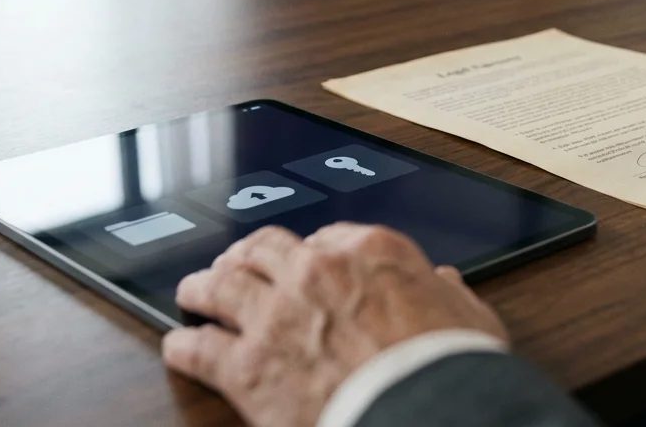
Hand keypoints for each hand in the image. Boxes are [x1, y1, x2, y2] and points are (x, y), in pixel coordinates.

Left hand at [162, 224, 506, 426]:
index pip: (328, 236)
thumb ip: (447, 295)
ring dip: (202, 285)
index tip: (307, 259)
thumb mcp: (468, 318)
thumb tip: (444, 284)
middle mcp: (315, 273)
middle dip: (247, 255)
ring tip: (192, 290)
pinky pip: (199, 349)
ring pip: (221, 284)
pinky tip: (178, 346)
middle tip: (236, 261)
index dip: (313, 249)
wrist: (426, 412)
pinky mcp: (247, 368)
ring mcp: (275, 317)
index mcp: (370, 252)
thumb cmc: (450, 368)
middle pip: (264, 249)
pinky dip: (184, 346)